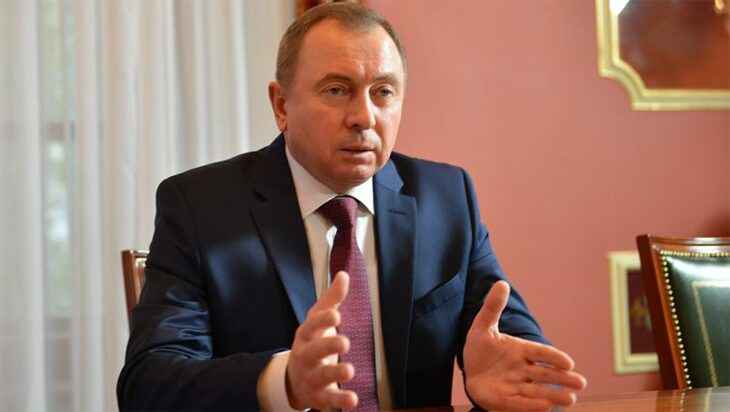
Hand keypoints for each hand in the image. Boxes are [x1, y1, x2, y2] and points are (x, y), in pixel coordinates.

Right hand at [286, 271, 358, 409]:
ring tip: (349, 370)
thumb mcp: (318, 321)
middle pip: (313, 351)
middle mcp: (306, 356)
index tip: (336, 314)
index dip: (322, 320)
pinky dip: (340, 401)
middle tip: (345, 341)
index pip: (311, 325)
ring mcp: (311, 377)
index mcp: (307, 336)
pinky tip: (353, 400)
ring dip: (335, 373)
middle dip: (327, 346)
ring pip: (321, 376)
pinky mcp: (319, 397)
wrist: (293, 380)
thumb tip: (344, 274)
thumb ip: (331, 299)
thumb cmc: (312, 343)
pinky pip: (328, 400)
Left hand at [464, 281, 586, 411]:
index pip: (541, 352)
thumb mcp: (483, 326)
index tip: (568, 362)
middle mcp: (522, 369)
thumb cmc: (481, 348)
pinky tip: (546, 407)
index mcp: (520, 350)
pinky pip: (519, 404)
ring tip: (571, 400)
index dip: (553, 357)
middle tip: (581, 383)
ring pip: (537, 391)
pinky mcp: (504, 400)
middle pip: (545, 375)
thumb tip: (501, 283)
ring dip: (553, 395)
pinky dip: (531, 405)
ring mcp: (515, 386)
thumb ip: (493, 307)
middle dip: (562, 379)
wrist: (470, 370)